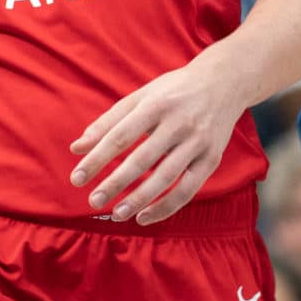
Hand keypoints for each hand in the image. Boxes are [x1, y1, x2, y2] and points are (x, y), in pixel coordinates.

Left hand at [70, 61, 243, 224]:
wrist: (224, 83)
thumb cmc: (173, 91)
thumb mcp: (140, 96)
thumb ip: (108, 122)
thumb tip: (76, 148)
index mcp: (155, 104)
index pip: (121, 136)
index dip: (97, 159)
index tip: (76, 178)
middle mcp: (178, 123)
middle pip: (142, 159)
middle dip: (115, 183)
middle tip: (93, 201)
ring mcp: (197, 142)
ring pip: (166, 177)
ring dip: (140, 199)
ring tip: (117, 214)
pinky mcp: (211, 159)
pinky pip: (188, 189)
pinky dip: (166, 207)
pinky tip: (144, 216)